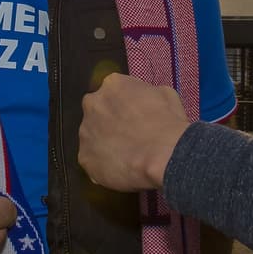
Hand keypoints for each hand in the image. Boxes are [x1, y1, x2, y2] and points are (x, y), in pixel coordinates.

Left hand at [79, 72, 189, 191]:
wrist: (164, 154)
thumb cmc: (168, 122)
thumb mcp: (164, 93)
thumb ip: (144, 93)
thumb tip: (142, 101)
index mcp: (112, 84)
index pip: (113, 91)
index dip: (124, 105)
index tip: (134, 116)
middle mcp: (92, 104)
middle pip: (97, 111)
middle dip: (108, 121)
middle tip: (127, 135)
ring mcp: (85, 132)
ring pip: (92, 136)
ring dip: (104, 142)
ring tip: (125, 155)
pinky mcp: (84, 157)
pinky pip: (92, 160)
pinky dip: (103, 164)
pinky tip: (121, 168)